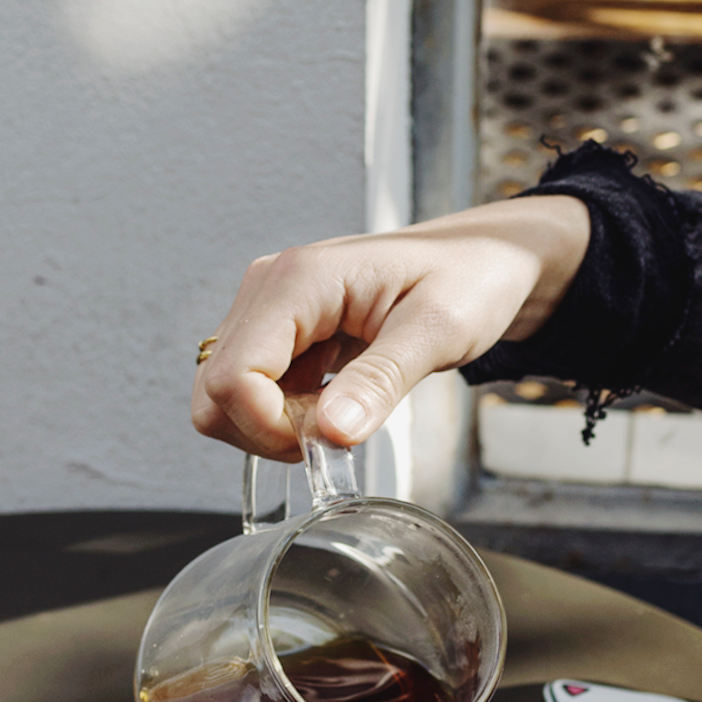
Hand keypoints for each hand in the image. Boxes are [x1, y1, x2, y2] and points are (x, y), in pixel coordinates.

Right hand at [192, 194, 592, 456]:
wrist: (485, 260)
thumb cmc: (470, 278)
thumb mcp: (439, 331)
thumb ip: (381, 381)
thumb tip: (329, 434)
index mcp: (299, 279)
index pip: (233, 375)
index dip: (268, 427)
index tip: (326, 441)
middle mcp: (269, 288)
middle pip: (216, 390)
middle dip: (267, 432)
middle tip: (337, 431)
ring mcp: (270, 309)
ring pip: (228, 395)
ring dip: (277, 426)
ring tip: (345, 412)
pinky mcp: (282, 330)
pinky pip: (256, 390)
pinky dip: (288, 414)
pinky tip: (338, 402)